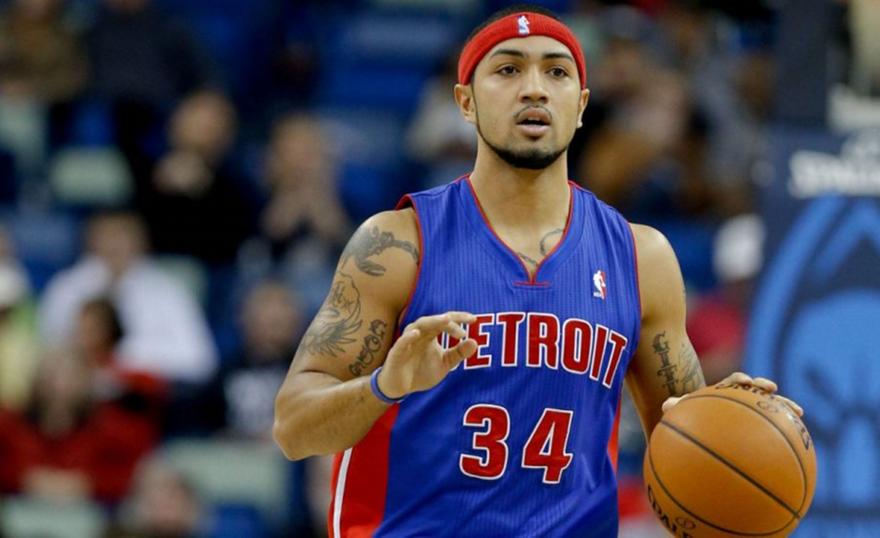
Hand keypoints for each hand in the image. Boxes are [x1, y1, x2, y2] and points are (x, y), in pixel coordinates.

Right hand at [376, 312, 476, 398]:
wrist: (400, 388)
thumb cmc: (421, 371)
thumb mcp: (444, 363)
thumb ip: (458, 353)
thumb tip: (474, 342)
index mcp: (430, 334)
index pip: (445, 321)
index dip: (459, 318)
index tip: (473, 320)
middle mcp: (419, 334)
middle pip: (433, 321)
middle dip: (448, 322)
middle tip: (462, 329)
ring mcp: (407, 342)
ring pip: (418, 326)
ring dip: (432, 322)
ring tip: (445, 320)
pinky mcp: (396, 353)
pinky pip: (401, 342)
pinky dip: (408, 337)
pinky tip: (416, 334)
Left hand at [662, 371, 803, 416]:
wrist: (701, 426)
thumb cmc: (693, 418)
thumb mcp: (685, 413)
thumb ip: (678, 407)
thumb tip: (667, 404)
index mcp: (724, 392)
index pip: (733, 381)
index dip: (739, 379)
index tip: (745, 381)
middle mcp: (741, 398)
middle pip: (755, 389)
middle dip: (764, 386)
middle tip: (771, 387)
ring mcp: (752, 410)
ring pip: (771, 405)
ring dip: (784, 406)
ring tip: (798, 412)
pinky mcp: (761, 424)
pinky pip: (776, 426)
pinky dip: (787, 430)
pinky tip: (800, 441)